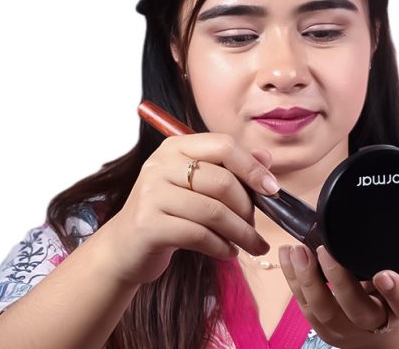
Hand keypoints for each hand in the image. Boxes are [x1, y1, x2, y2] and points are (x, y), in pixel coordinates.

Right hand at [97, 134, 278, 284]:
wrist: (126, 247)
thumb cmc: (168, 213)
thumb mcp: (197, 186)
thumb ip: (231, 169)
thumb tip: (267, 157)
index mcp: (175, 147)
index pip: (223, 145)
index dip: (252, 167)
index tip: (272, 190)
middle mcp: (160, 164)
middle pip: (222, 181)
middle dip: (248, 209)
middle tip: (256, 228)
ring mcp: (151, 193)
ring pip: (214, 211)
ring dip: (241, 233)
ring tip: (251, 245)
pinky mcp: (148, 224)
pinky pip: (199, 235)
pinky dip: (222, 247)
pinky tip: (229, 252)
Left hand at [279, 242, 398, 348]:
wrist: (385, 338)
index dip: (395, 291)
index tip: (383, 273)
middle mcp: (374, 322)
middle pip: (356, 309)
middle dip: (338, 280)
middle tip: (324, 250)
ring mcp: (346, 328)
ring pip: (324, 309)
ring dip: (307, 280)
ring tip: (298, 251)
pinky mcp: (322, 326)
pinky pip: (304, 305)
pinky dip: (293, 280)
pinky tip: (287, 255)